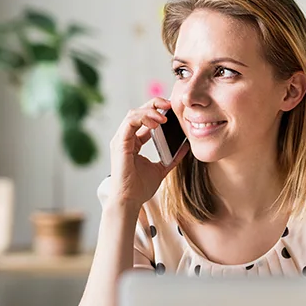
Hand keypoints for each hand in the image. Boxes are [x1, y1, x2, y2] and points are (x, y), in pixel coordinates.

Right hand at [107, 97, 184, 212]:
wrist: (130, 201)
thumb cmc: (140, 188)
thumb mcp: (162, 168)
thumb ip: (172, 157)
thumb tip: (185, 145)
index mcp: (133, 142)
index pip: (144, 119)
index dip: (157, 111)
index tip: (172, 110)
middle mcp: (125, 138)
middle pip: (138, 112)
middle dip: (154, 104)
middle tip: (170, 104)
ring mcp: (121, 140)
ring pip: (133, 113)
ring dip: (150, 110)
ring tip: (165, 115)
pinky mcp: (120, 143)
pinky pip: (130, 122)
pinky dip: (143, 118)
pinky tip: (157, 123)